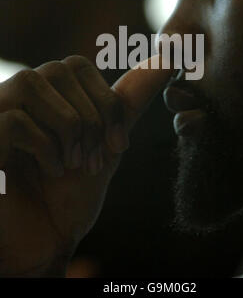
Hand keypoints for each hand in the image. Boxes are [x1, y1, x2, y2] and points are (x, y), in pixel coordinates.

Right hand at [0, 55, 172, 275]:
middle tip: (95, 160)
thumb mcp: (108, 141)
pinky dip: (46, 150)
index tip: (120, 144)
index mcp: (47, 95)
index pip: (77, 65)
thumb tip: (167, 59)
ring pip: (38, 83)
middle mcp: (20, 96)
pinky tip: (48, 171)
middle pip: (62, 69)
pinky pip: (18, 120)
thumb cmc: (71, 193)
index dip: (106, 101)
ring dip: (70, 133)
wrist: (44, 240)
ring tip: (73, 165)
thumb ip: (130, 101)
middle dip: (93, 119)